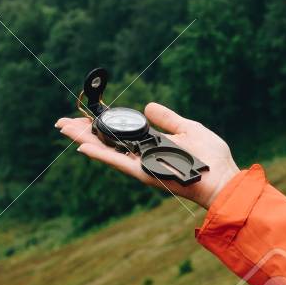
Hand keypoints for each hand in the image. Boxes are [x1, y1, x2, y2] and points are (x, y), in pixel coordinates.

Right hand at [55, 101, 238, 210]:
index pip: (119, 134)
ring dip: (85, 140)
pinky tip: (83, 147)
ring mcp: (141, 166)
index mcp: (151, 146)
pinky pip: (119, 163)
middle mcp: (142, 157)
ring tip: (65, 129)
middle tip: (62, 122)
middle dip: (84, 132)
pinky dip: (101, 155)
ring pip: (107, 152)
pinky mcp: (145, 174)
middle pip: (106, 143)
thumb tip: (147, 106)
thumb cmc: (211, 157)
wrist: (223, 178)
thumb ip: (166, 119)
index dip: (101, 126)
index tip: (83, 116)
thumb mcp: (186, 128)